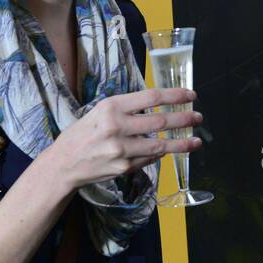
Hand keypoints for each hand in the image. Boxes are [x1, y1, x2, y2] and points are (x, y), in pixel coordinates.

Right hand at [46, 87, 201, 192]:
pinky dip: (161, 155)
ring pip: (161, 145)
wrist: (63, 164)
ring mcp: (121, 149)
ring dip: (182, 143)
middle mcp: (116, 127)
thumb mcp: (100, 112)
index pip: (151, 97)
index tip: (191, 95)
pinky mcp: (124, 167)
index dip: (175, 95)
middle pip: (161, 121)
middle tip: (198, 117)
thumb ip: (127, 108)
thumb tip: (160, 105)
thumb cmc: (83, 133)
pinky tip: (170, 151)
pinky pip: (150, 159)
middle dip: (185, 119)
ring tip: (196, 140)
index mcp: (111, 107)